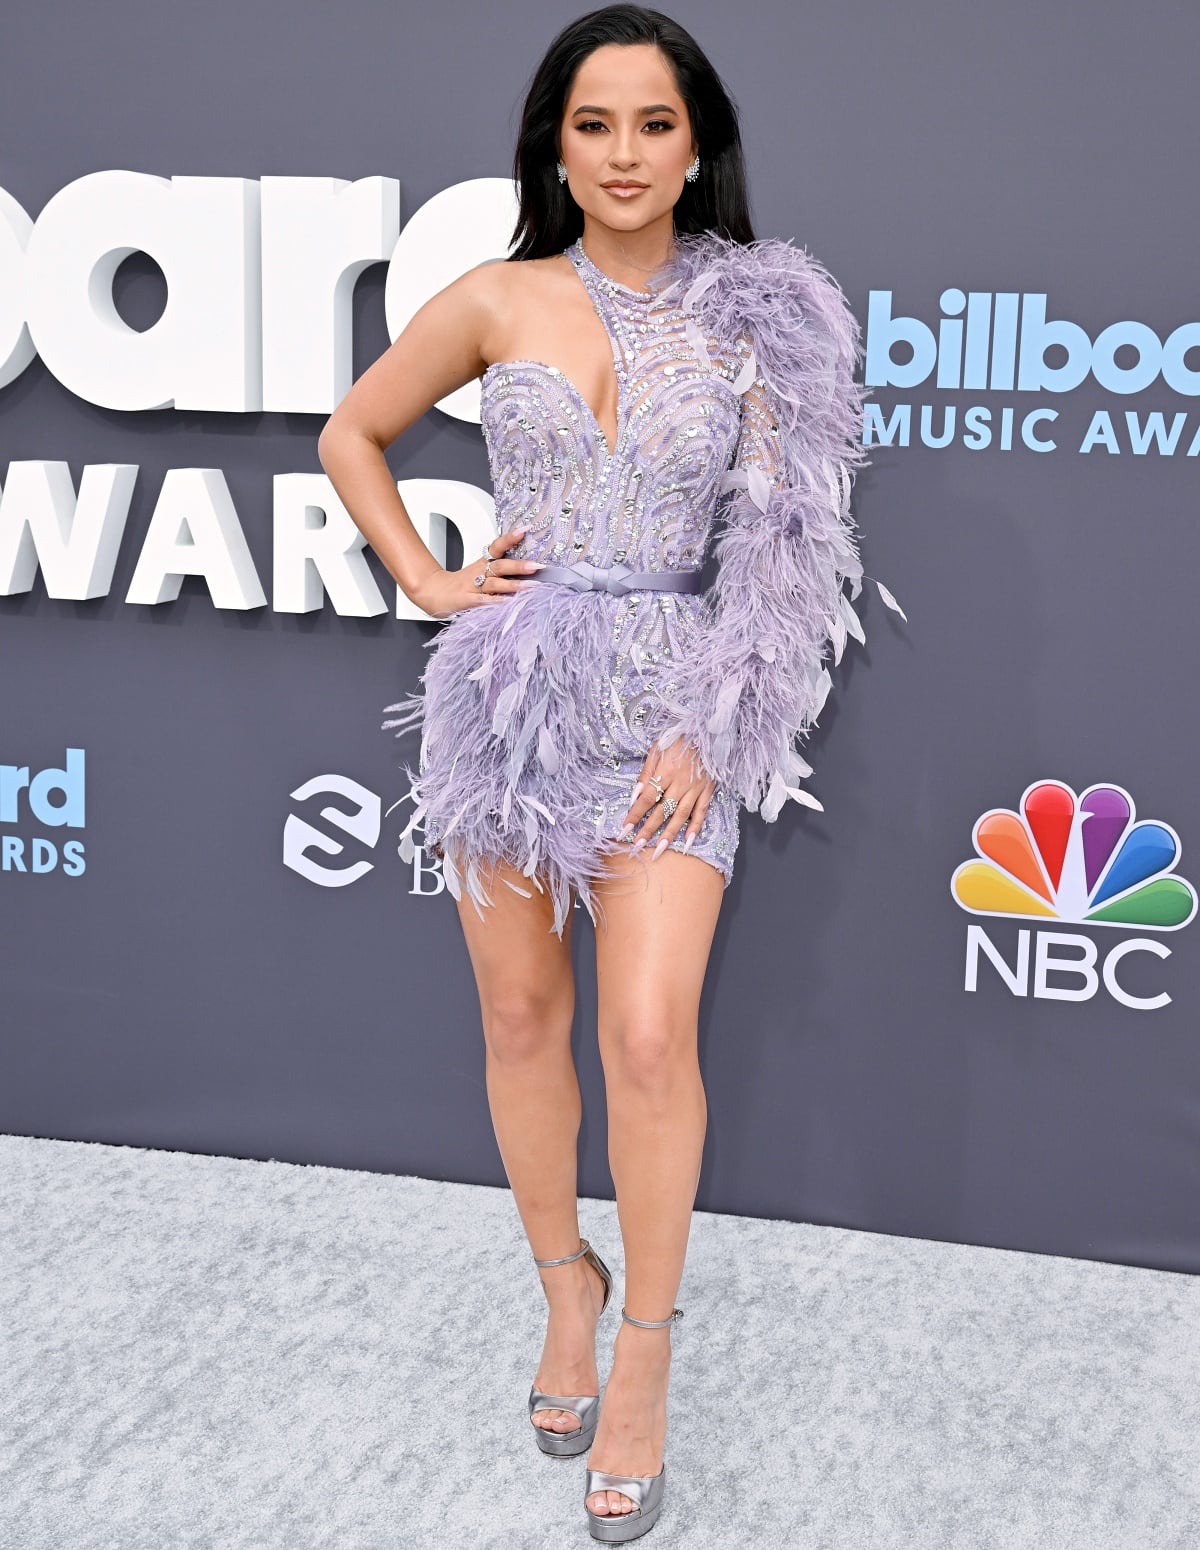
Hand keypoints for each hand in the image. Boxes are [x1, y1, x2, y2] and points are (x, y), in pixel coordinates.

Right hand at [412, 526, 543, 619]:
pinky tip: (505, 602)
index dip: (510, 538)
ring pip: (494, 584)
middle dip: (519, 566)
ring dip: (512, 584)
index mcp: (482, 564)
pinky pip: (481, 601)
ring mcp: (472, 588)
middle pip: (500, 566)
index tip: (526, 529)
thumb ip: (500, 571)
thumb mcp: (479, 573)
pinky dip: (493, 601)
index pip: (497, 547)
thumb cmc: (460, 585)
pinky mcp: (466, 601)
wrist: (433, 593)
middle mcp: (479, 574)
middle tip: (537, 566)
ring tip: (529, 586)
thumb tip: (527, 568)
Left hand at [619, 736, 717, 857]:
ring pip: (681, 815)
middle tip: (637, 846)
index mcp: (666, 771)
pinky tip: (688, 842)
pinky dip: (696, 827)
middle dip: (649, 829)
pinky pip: (702, 812)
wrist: (708, 730)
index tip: (624, 830)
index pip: (647, 798)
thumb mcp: (658, 748)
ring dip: (670, 834)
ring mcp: (696, 788)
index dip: (635, 815)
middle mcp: (681, 782)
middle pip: (662, 810)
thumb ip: (646, 772)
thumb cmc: (680, 737)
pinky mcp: (708, 790)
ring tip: (659, 850)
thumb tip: (635, 795)